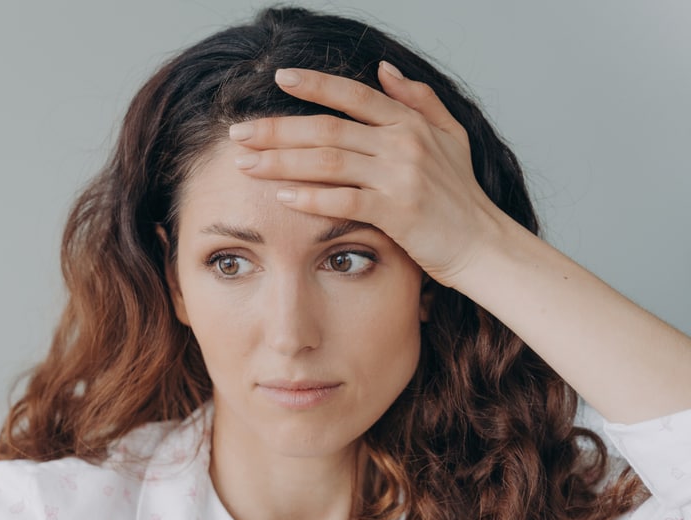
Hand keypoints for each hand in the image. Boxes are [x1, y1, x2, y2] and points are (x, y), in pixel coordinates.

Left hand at [229, 61, 509, 285]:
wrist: (483, 245)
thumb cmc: (461, 196)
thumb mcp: (450, 136)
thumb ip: (418, 99)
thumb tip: (385, 69)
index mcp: (410, 122)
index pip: (354, 95)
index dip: (316, 84)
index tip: (281, 77)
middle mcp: (403, 144)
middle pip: (327, 128)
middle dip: (278, 129)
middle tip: (240, 132)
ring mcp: (399, 177)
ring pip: (328, 161)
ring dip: (281, 162)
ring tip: (246, 164)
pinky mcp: (397, 212)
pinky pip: (343, 201)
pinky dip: (310, 198)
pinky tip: (281, 198)